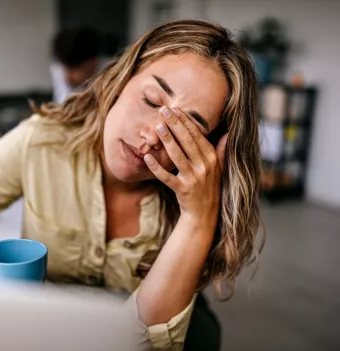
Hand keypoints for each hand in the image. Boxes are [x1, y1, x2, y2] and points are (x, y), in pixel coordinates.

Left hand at [144, 106, 227, 227]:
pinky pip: (167, 177)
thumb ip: (222, 151)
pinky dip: (157, 168)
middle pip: (187, 142)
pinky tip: (147, 157)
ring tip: (158, 126)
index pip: (198, 136)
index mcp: (212, 159)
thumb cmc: (210, 188)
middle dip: (175, 125)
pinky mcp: (182, 190)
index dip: (186, 122)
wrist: (204, 215)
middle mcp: (204, 167)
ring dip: (167, 140)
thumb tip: (229, 133)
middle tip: (164, 111)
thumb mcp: (220, 169)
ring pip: (178, 156)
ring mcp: (193, 179)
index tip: (176, 109)